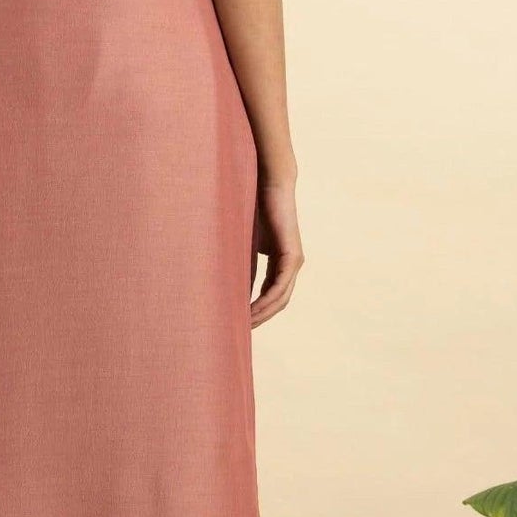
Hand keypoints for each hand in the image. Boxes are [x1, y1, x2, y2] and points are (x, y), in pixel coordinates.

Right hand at [249, 180, 302, 326]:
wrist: (268, 184)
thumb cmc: (253, 207)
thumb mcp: (243, 242)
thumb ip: (240, 260)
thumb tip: (221, 282)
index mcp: (280, 262)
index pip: (270, 295)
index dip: (256, 311)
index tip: (238, 323)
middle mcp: (291, 265)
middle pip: (276, 302)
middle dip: (259, 319)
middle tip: (238, 332)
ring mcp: (294, 262)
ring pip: (279, 299)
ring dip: (262, 315)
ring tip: (243, 325)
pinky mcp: (293, 257)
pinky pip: (279, 287)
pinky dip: (266, 302)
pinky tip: (251, 311)